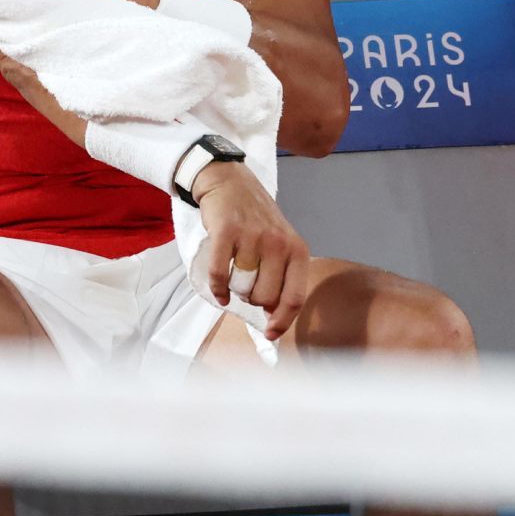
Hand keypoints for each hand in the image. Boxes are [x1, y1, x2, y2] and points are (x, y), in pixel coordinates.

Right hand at [195, 162, 309, 340]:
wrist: (230, 181)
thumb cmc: (256, 220)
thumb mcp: (280, 244)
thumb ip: (281, 277)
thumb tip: (272, 317)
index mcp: (297, 249)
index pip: (295, 297)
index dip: (282, 321)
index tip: (271, 334)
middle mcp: (279, 243)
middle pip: (264, 298)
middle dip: (252, 297)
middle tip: (247, 281)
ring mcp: (253, 237)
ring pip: (242, 288)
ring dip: (235, 287)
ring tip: (235, 269)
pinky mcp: (227, 232)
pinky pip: (220, 275)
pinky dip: (217, 288)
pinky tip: (218, 290)